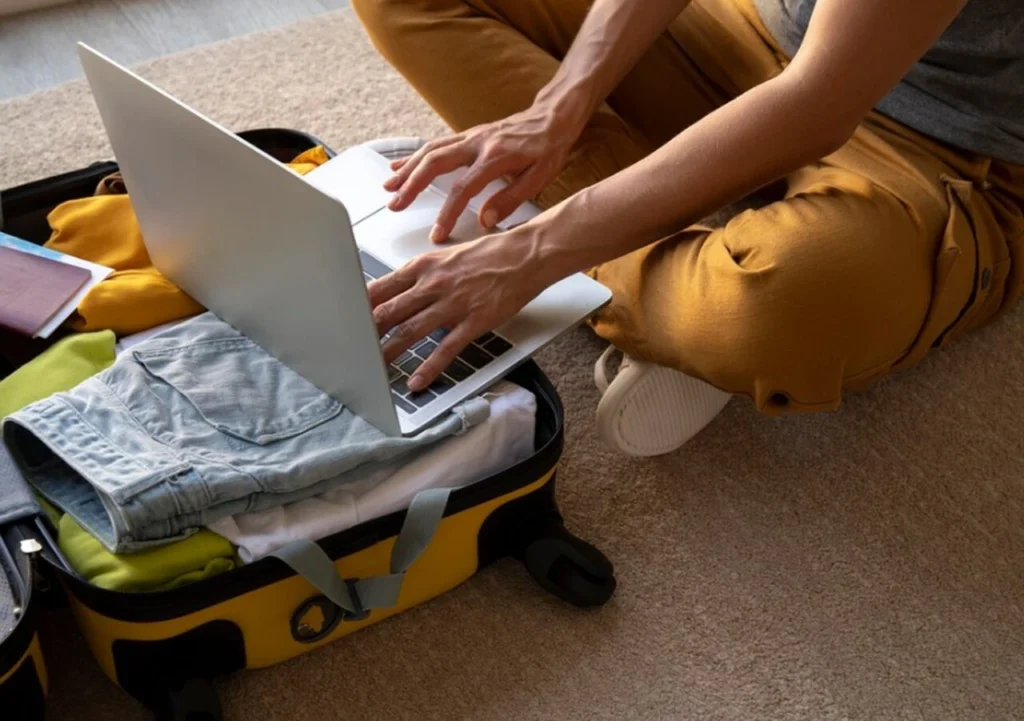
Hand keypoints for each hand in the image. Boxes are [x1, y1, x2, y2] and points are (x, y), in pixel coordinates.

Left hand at [368, 227, 554, 391]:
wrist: (526, 255)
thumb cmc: (492, 254)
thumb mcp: (448, 256)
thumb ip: (424, 274)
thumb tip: (402, 290)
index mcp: (424, 265)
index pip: (380, 287)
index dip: (359, 306)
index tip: (345, 319)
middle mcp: (433, 284)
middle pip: (389, 311)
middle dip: (366, 332)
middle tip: (351, 348)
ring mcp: (453, 304)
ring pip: (410, 331)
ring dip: (389, 351)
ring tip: (374, 368)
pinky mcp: (473, 321)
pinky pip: (446, 348)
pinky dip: (429, 367)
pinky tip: (417, 381)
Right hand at [383, 99, 584, 242]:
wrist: (552, 116)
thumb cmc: (548, 148)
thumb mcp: (539, 179)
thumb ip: (510, 200)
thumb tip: (485, 220)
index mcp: (495, 157)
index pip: (463, 188)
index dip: (447, 213)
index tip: (437, 233)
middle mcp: (478, 143)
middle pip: (435, 163)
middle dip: (412, 185)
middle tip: (395, 205)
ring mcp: (470, 136)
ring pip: (430, 150)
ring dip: (407, 169)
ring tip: (389, 187)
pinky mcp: (467, 135)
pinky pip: (435, 144)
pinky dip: (415, 155)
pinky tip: (400, 165)